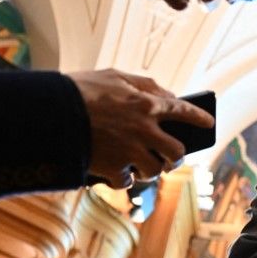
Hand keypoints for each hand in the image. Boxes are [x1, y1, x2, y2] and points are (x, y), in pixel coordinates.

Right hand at [68, 69, 214, 187]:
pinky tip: (119, 172)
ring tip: (144, 165)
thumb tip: (168, 94)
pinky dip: (124, 179)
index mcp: (147, 103)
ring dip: (151, 169)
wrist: (47, 113)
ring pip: (156, 170)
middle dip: (175, 155)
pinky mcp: (112, 167)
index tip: (209, 124)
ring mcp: (130, 151)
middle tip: (170, 156)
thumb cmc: (79, 90)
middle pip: (176, 151)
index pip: (184, 111)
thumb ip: (144, 84)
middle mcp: (145, 129)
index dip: (199, 118)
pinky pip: (127, 182)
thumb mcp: (113, 75)